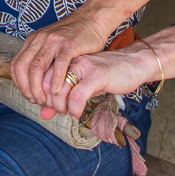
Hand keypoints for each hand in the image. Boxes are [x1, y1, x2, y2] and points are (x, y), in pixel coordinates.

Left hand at [10, 9, 109, 116]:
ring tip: (45, 99)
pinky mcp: (69, 44)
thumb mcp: (55, 53)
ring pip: (37, 66)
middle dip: (26, 88)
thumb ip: (47, 76)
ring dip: (38, 87)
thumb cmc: (74, 40)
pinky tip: (58, 91)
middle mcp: (40, 39)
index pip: (16, 64)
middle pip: (23, 66)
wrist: (91, 19)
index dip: (19, 84)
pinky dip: (56, 79)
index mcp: (33, 40)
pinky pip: (59, 64)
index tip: (29, 96)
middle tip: (36, 100)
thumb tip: (43, 109)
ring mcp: (53, 41)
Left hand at [36, 45, 157, 119]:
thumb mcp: (81, 85)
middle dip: (48, 102)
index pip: (41, 77)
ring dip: (59, 106)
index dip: (40, 95)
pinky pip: (77, 95)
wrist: (134, 62)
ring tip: (66, 112)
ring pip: (59, 89)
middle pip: (46, 84)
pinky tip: (76, 113)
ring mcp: (84, 67)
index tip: (47, 105)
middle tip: (58, 110)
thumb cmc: (107, 75)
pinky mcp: (97, 75)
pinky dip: (73, 108)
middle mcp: (71, 61)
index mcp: (66, 60)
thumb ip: (62, 98)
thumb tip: (43, 115)